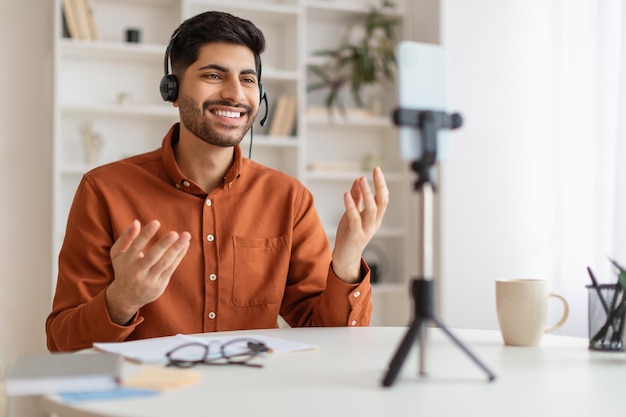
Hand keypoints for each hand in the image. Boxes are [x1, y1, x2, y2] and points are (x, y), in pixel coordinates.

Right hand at [105, 220, 190, 324]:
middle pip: (152, 257)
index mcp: (126, 261)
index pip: (136, 246)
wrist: (126, 296)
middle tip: (175, 233)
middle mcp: (137, 271)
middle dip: (164, 245)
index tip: (156, 222)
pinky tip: (185, 245)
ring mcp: (149, 279)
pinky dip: (179, 256)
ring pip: (164, 263)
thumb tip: (136, 222)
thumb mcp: (118, 254)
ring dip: (176, 249)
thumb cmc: (124, 268)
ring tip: (186, 236)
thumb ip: (126, 237)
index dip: (146, 234)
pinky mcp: (160, 284)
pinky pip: (171, 268)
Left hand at [332, 167, 388, 282]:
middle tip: (376, 171)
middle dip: (379, 186)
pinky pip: (355, 218)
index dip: (381, 185)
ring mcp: (366, 230)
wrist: (345, 257)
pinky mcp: (355, 235)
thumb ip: (356, 198)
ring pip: (371, 210)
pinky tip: (346, 194)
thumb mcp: (353, 213)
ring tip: (362, 179)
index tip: (377, 170)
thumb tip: (358, 180)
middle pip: (381, 202)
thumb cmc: (349, 235)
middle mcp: (374, 223)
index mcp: (375, 217)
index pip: (383, 199)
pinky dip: (351, 206)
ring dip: (367, 194)